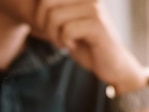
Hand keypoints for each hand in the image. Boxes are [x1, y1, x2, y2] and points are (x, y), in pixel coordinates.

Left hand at [31, 0, 146, 93]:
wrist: (114, 67)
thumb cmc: (88, 46)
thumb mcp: (67, 25)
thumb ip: (54, 12)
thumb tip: (35, 3)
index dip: (39, 13)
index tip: (47, 28)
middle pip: (47, 2)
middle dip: (44, 24)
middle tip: (54, 37)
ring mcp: (95, 8)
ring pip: (55, 16)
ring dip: (54, 35)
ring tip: (63, 42)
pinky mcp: (98, 25)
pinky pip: (67, 30)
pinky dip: (65, 41)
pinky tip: (73, 46)